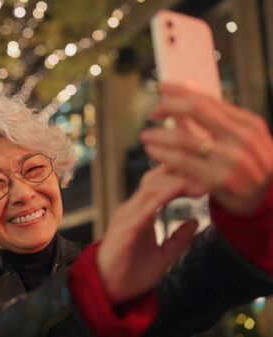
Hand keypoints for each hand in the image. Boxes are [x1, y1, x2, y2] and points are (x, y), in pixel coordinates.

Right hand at [97, 167, 198, 304]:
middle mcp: (131, 209)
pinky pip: (144, 207)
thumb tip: (196, 222)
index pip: (158, 183)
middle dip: (180, 172)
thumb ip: (178, 239)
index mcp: (140, 212)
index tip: (206, 175)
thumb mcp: (163, 256)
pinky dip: (162, 196)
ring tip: (200, 182)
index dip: (180, 175)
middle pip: (154, 179)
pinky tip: (177, 191)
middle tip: (206, 172)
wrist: (108, 290)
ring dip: (176, 182)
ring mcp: (126, 217)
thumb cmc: (131, 272)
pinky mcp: (125, 230)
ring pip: (151, 189)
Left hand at [140, 82, 272, 214]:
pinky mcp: (219, 180)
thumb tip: (190, 83)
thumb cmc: (246, 165)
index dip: (179, 90)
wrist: (261, 200)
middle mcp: (242, 138)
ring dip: (159, 134)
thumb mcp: (238, 136)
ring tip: (146, 135)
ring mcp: (231, 159)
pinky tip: (153, 150)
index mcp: (247, 123)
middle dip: (168, 106)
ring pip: (184, 138)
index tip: (161, 87)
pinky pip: (183, 163)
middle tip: (152, 112)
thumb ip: (214, 112)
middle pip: (196, 109)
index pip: (207, 98)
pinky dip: (163, 154)